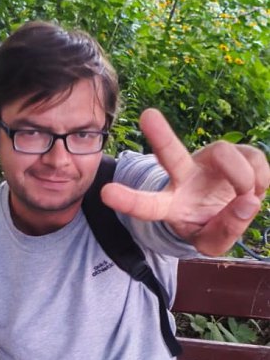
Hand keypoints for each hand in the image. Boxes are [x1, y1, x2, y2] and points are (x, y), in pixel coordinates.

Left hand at [101, 108, 269, 255]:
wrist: (223, 212)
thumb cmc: (207, 226)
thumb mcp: (211, 243)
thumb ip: (226, 230)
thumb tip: (248, 200)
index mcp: (170, 204)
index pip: (148, 205)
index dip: (129, 200)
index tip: (105, 193)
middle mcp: (183, 176)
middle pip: (171, 154)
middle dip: (160, 136)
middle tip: (147, 116)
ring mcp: (206, 160)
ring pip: (224, 152)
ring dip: (243, 178)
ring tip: (247, 196)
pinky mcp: (231, 151)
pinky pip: (252, 156)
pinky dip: (260, 176)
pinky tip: (254, 188)